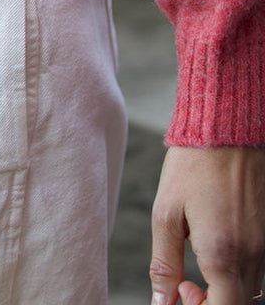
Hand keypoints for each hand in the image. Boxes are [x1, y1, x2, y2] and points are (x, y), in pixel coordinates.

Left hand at [150, 146, 264, 304]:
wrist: (226, 128)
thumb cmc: (191, 166)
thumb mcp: (166, 213)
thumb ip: (164, 264)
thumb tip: (161, 302)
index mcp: (224, 254)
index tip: (182, 288)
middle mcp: (253, 254)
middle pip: (240, 304)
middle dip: (212, 303)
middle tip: (187, 282)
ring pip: (251, 287)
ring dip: (226, 287)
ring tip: (199, 256)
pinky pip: (258, 265)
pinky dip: (237, 269)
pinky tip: (217, 242)